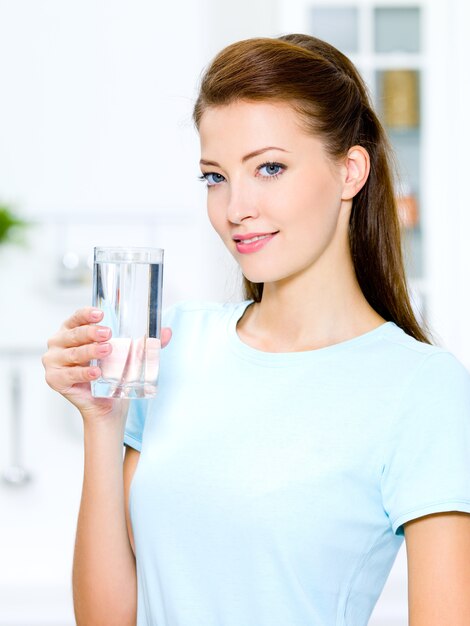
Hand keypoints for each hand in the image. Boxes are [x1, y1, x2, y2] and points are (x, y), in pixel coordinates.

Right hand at [42, 307, 171, 422]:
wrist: (107, 405)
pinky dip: (83, 373)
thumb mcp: (129, 354)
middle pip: (74, 333)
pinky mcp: (55, 380)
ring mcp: (54, 362)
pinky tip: (96, 373)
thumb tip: (167, 331)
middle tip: (108, 334)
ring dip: (90, 351)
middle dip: (91, 333)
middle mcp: (59, 343)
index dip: (87, 314)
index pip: (77, 317)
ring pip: (73, 353)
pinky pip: (70, 374)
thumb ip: (146, 342)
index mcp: (72, 330)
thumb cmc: (112, 374)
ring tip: (107, 351)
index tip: (101, 314)